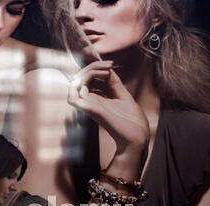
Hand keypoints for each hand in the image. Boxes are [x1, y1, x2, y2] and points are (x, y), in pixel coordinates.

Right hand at [68, 61, 149, 182]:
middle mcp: (92, 102)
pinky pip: (73, 98)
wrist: (136, 137)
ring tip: (106, 70)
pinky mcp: (91, 111)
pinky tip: (99, 78)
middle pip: (80, 79)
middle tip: (110, 66)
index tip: (112, 64)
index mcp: (98, 99)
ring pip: (75, 85)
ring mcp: (90, 107)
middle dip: (92, 66)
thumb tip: (107, 68)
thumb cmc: (132, 121)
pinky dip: (80, 85)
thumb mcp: (123, 95)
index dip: (95, 67)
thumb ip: (114, 83)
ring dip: (88, 72)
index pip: (87, 80)